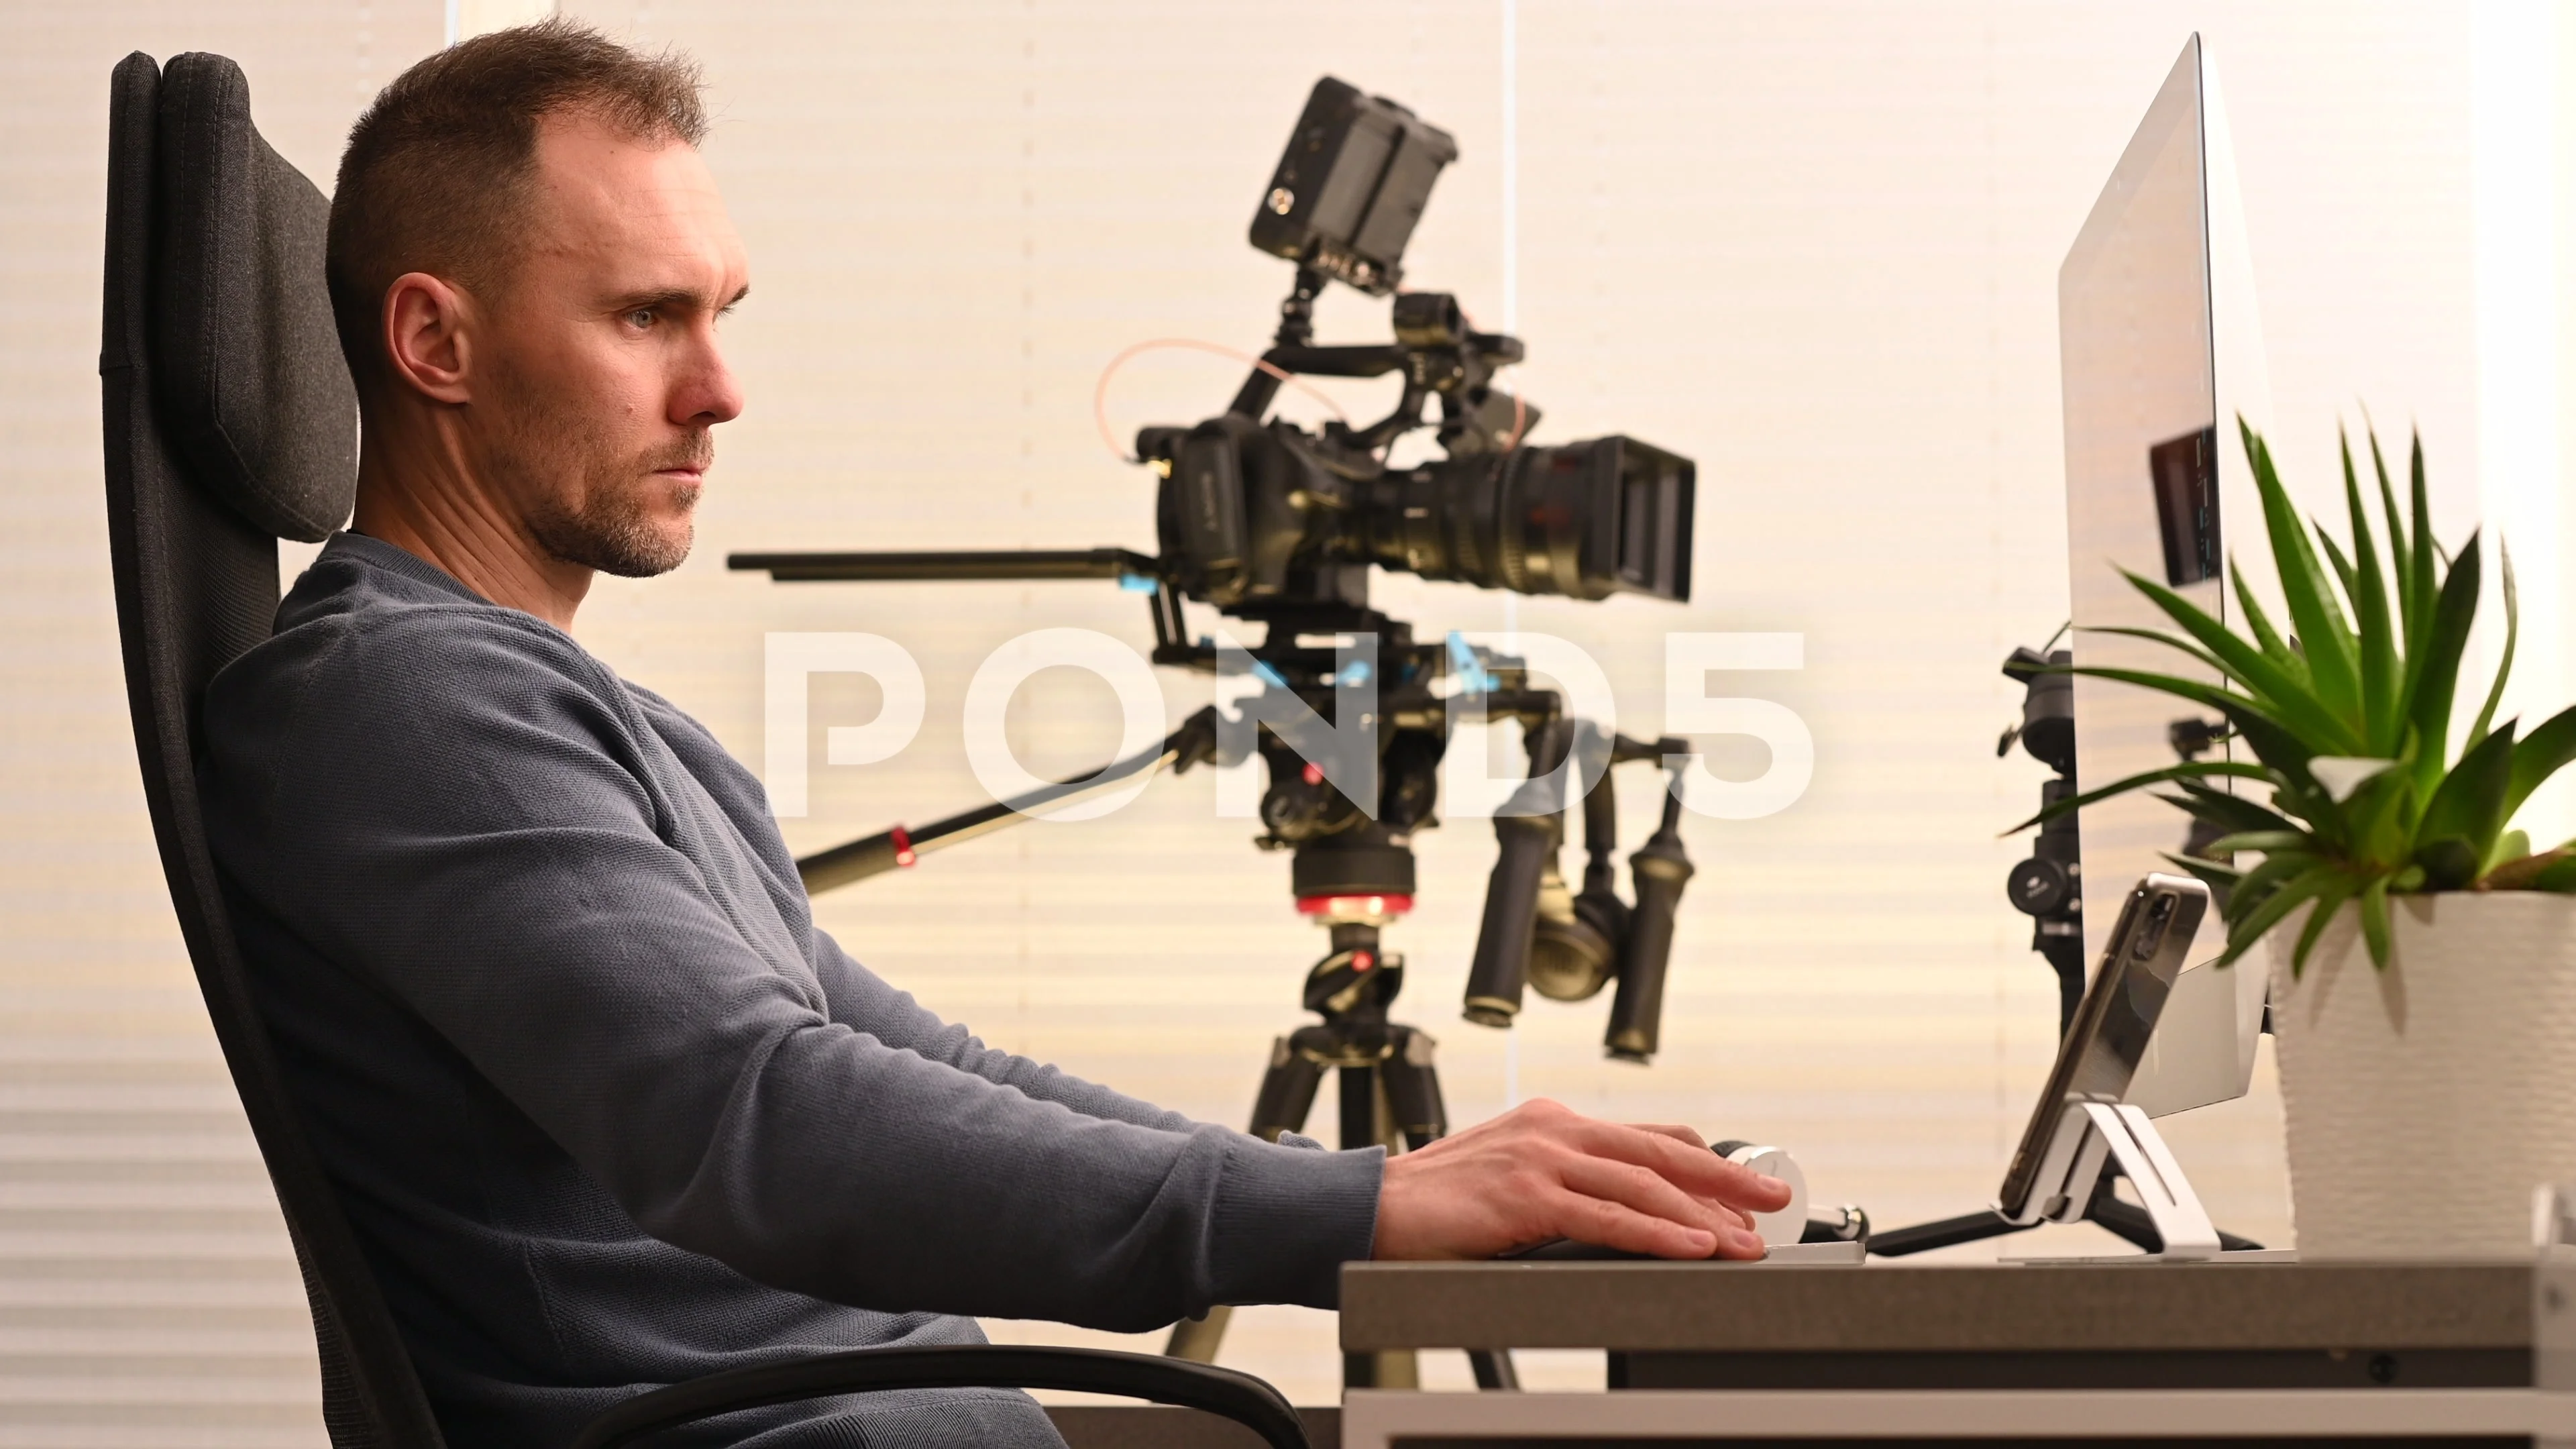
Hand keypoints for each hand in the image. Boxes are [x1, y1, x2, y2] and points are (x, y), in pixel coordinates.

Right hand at [1370, 1099, 1791, 1260]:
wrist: (1368, 1209)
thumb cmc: (1436, 1204)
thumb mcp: (1509, 1178)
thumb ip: (1563, 1185)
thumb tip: (1621, 1214)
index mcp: (1552, 1122)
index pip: (1647, 1136)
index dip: (1703, 1161)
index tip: (1744, 1186)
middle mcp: (1552, 1129)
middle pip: (1660, 1151)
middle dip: (1726, 1177)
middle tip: (1776, 1198)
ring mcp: (1539, 1159)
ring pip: (1643, 1184)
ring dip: (1704, 1214)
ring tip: (1746, 1240)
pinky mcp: (1525, 1196)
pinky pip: (1607, 1217)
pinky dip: (1657, 1233)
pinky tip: (1692, 1246)